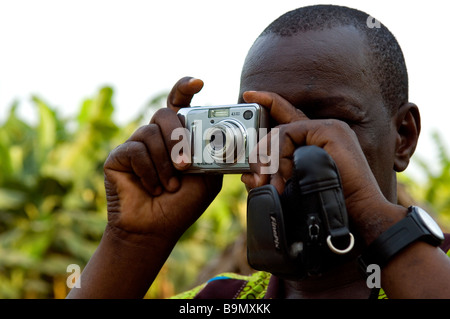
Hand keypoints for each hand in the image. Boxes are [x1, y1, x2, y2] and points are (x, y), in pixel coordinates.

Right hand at [103, 77, 222, 243]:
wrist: (157, 228)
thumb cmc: (183, 203)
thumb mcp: (208, 176)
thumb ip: (212, 152)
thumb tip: (220, 131)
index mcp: (177, 137)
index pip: (178, 104)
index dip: (185, 88)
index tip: (199, 84)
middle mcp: (156, 137)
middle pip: (165, 114)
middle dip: (178, 138)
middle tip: (186, 165)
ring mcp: (136, 145)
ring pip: (150, 132)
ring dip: (165, 162)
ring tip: (171, 185)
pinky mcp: (118, 156)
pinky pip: (135, 150)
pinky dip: (149, 171)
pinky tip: (153, 188)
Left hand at [241, 91, 396, 240]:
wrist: (354, 217)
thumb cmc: (324, 206)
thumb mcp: (290, 190)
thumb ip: (270, 180)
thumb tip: (248, 176)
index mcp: (316, 142)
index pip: (288, 118)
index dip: (269, 102)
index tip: (250, 94)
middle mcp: (322, 131)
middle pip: (281, 125)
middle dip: (262, 150)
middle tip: (256, 176)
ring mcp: (328, 128)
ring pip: (281, 132)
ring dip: (271, 160)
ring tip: (274, 184)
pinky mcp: (330, 131)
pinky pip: (290, 134)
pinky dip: (280, 155)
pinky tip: (285, 174)